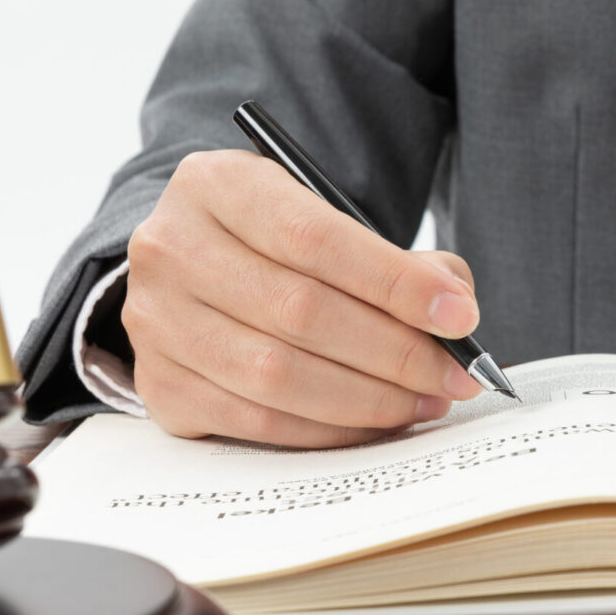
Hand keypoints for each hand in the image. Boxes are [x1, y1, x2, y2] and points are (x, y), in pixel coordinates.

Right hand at [123, 149, 483, 446]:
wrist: (192, 268)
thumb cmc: (273, 244)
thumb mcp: (325, 218)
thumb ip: (395, 259)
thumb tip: (451, 306)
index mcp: (216, 185)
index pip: (316, 238)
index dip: (395, 283)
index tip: (459, 316)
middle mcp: (172, 248)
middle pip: (300, 311)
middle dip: (395, 351)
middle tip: (454, 374)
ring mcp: (156, 321)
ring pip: (276, 375)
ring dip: (367, 399)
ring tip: (423, 399)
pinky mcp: (158, 384)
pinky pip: (256, 421)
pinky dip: (327, 429)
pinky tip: (372, 421)